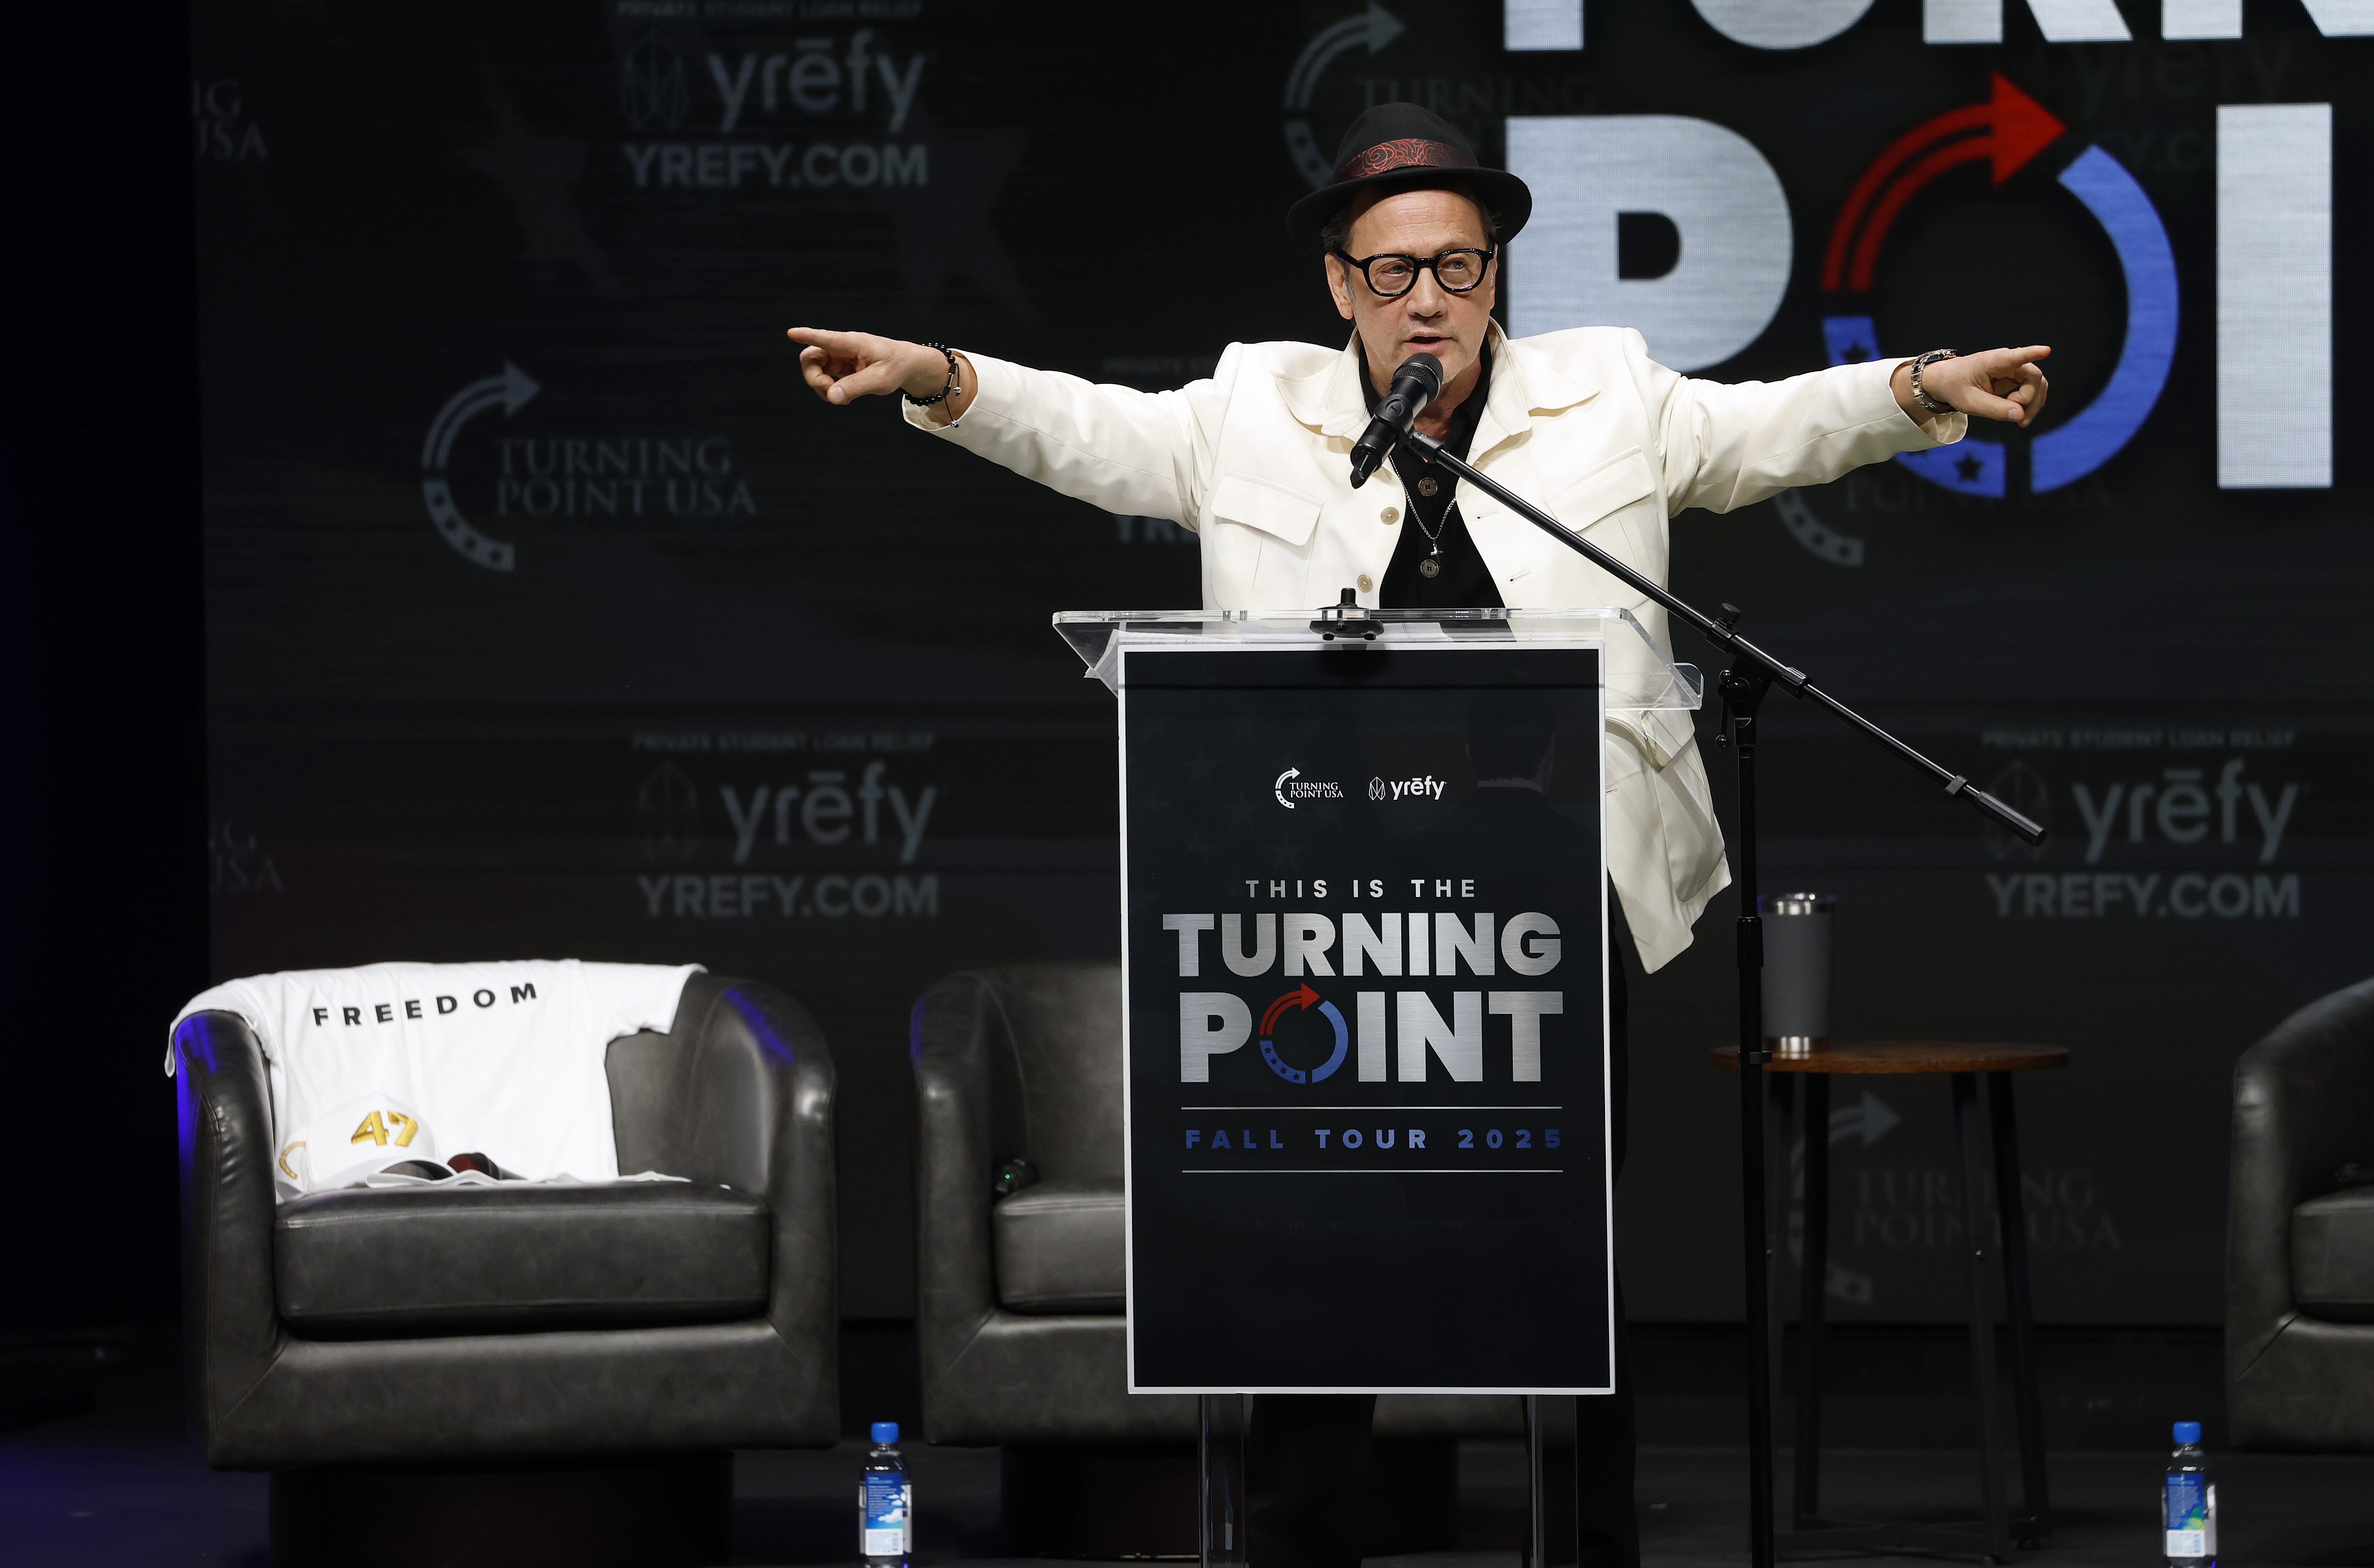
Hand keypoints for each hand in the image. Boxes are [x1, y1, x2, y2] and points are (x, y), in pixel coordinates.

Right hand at [785, 327, 953, 405]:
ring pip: (814, 369)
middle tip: (830, 393)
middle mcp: (840, 347)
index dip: (808, 336)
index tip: (792, 332)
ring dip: (821, 386)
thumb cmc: (895, 367)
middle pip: (810, 357)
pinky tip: (845, 396)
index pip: (826, 338)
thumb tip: (831, 397)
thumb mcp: (881, 380)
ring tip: (844, 398)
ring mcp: (837, 356)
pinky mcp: (838, 366)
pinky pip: (822, 377)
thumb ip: (856, 387)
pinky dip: (829, 390)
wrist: (904, 364)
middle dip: (814, 378)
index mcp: (852, 343)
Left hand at [1894, 345, 2050, 427]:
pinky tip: (2020, 416)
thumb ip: (1994, 409)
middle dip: (2030, 399)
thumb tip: (2020, 415)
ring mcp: (2014, 369)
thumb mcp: (1969, 403)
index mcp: (1994, 361)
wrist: (1948, 381)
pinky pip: (2032, 389)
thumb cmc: (1956, 387)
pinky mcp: (2016, 378)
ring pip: (2037, 384)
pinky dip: (2030, 404)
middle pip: (2034, 377)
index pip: (2016, 356)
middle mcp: (2009, 361)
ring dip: (2034, 404)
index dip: (2032, 353)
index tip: (2045, 350)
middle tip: (2016, 418)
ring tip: (2021, 421)